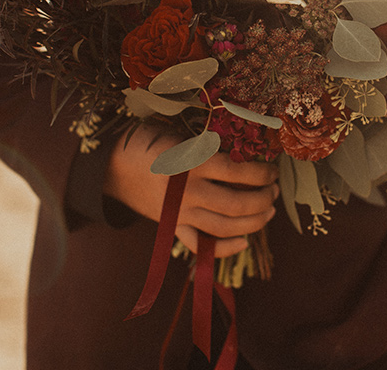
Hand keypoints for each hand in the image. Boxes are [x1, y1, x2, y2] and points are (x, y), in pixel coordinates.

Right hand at [105, 125, 278, 257]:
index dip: (262, 172)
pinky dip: (224, 249)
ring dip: (254, 221)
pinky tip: (244, 243)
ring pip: (225, 226)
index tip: (273, 169)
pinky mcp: (173, 227)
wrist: (111, 167)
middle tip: (274, 190)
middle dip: (263, 198)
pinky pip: (200, 245)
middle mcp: (188, 192)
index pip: (238, 172)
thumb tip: (249, 153)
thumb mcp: (180, 136)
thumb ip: (209, 147)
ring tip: (269, 210)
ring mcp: (180, 214)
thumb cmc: (149, 143)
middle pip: (237, 203)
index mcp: (191, 163)